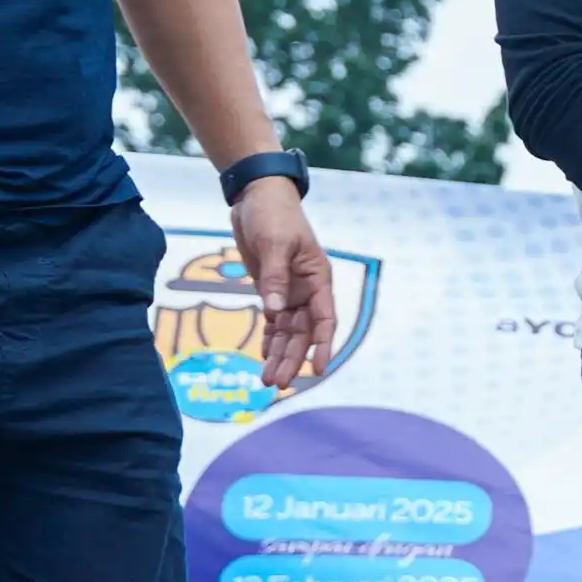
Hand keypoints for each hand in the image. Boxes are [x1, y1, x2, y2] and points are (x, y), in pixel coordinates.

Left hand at [232, 176, 335, 392]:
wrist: (257, 197)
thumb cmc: (273, 215)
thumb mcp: (274, 244)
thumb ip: (275, 279)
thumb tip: (274, 312)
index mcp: (317, 279)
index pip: (324, 319)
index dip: (322, 345)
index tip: (317, 370)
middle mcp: (306, 290)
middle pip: (303, 332)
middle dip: (292, 358)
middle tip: (276, 384)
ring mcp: (289, 291)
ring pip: (287, 331)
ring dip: (279, 355)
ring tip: (267, 380)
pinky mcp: (271, 289)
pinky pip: (273, 321)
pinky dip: (269, 339)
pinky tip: (263, 357)